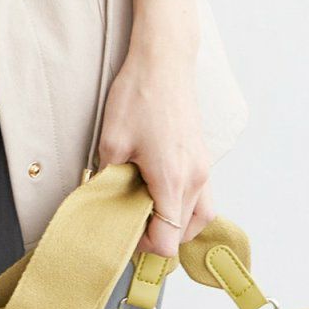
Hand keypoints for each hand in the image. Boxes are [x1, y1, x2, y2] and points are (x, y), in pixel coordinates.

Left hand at [94, 42, 214, 257]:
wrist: (164, 62)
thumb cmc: (138, 97)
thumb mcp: (111, 141)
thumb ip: (109, 179)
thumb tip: (104, 200)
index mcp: (172, 181)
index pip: (168, 240)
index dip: (143, 245)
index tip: (122, 231)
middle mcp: (195, 179)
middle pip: (184, 233)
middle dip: (157, 234)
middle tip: (129, 219)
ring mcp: (203, 168)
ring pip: (199, 217)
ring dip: (177, 224)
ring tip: (148, 211)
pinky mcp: (203, 157)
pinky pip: (202, 197)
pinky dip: (186, 205)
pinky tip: (163, 192)